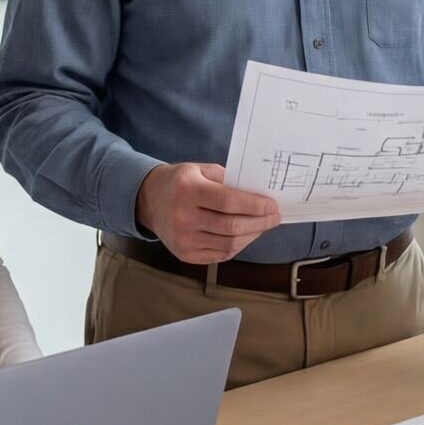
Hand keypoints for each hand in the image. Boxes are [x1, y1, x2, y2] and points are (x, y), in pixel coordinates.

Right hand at [137, 161, 280, 263]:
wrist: (148, 201)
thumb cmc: (180, 182)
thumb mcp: (201, 170)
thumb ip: (228, 180)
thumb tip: (259, 194)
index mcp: (188, 191)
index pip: (228, 202)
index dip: (255, 205)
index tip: (273, 205)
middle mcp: (183, 218)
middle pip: (231, 226)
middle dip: (260, 222)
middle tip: (275, 217)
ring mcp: (182, 240)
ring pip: (229, 244)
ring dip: (252, 235)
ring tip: (263, 226)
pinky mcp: (184, 255)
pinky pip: (220, 255)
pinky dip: (238, 246)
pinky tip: (246, 236)